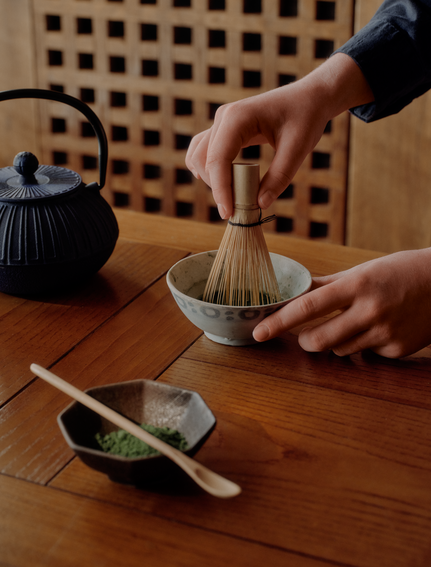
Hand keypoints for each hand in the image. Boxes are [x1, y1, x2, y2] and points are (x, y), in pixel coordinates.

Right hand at [186, 53, 373, 218]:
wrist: (309, 97)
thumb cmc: (306, 117)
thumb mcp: (298, 149)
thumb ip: (279, 177)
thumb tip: (260, 205)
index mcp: (238, 117)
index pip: (219, 159)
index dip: (220, 189)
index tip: (228, 213)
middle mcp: (224, 117)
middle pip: (204, 160)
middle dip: (218, 187)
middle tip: (239, 208)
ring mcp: (221, 122)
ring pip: (199, 156)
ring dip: (211, 180)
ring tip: (234, 196)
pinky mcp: (224, 129)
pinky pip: (204, 151)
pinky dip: (209, 170)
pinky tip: (224, 184)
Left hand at [253, 249, 430, 357]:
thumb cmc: (400, 271)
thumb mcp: (362, 271)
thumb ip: (327, 284)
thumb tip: (296, 292)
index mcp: (357, 285)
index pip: (307, 307)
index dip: (279, 322)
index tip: (259, 332)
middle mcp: (370, 310)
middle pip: (319, 339)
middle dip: (304, 341)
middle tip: (303, 336)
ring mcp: (386, 333)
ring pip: (340, 350)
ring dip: (335, 342)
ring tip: (352, 323)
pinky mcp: (398, 350)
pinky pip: (365, 355)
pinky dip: (363, 345)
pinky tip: (378, 328)